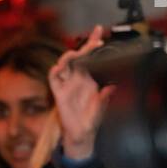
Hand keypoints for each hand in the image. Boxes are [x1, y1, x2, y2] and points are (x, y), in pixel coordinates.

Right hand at [48, 26, 113, 160]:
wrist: (81, 134)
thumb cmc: (91, 120)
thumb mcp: (102, 108)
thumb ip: (104, 97)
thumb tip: (111, 87)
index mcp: (89, 79)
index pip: (90, 58)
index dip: (93, 44)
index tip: (100, 33)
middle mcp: (77, 79)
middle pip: (78, 57)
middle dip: (85, 46)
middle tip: (95, 39)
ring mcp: (67, 85)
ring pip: (64, 65)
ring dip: (69, 57)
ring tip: (75, 53)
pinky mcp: (59, 94)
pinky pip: (54, 80)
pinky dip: (55, 73)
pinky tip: (58, 69)